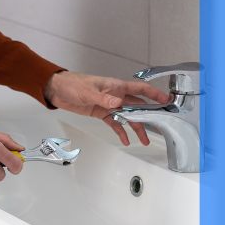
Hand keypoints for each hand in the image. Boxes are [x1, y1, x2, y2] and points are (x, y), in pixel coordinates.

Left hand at [43, 71, 170, 145]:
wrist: (58, 90)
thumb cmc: (72, 83)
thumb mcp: (88, 91)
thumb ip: (103, 98)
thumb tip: (118, 103)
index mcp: (115, 86)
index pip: (140, 89)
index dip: (154, 94)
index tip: (166, 100)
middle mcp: (115, 95)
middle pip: (137, 105)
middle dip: (149, 114)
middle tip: (161, 123)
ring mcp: (109, 104)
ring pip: (128, 116)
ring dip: (136, 127)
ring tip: (144, 140)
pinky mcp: (101, 112)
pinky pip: (115, 123)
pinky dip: (121, 131)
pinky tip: (126, 140)